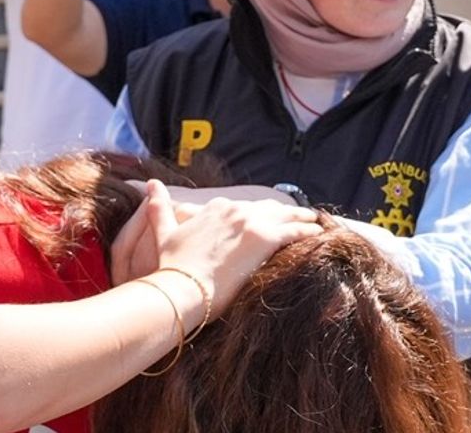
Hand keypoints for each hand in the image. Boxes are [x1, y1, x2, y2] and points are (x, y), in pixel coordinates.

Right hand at [113, 183, 321, 311]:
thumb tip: (151, 184)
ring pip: (285, 216)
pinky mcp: (265, 239)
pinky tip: (319, 234)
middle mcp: (233, 210)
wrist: (182, 287)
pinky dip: (308, 231)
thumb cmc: (172, 266)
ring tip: (314, 223)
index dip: (259, 213)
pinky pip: (295, 231)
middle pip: (268, 209)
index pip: (244, 207)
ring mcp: (250, 223)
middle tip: (301, 217)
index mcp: (214, 208)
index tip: (270, 217)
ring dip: (301, 219)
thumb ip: (159, 207)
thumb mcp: (163, 232)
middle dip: (285, 213)